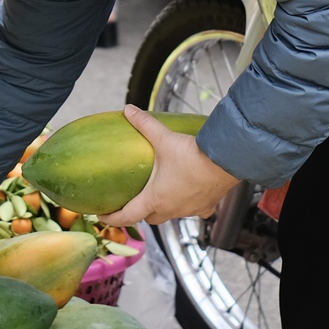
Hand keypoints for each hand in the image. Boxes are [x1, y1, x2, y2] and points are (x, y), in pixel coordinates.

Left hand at [101, 105, 240, 226]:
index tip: (102, 216)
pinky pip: (194, 210)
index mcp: (156, 198)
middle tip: (132, 201)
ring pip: (171, 214)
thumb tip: (128, 109)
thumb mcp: (163, 138)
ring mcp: (190, 210)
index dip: (112, 218)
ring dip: (164, 207)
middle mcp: (172, 209)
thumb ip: (144, 124)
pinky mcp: (206, 207)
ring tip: (161, 193)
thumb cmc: (193, 155)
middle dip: (140, 211)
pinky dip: (188, 204)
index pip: (128, 216)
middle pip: (150, 217)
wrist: (226, 162)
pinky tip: (189, 192)